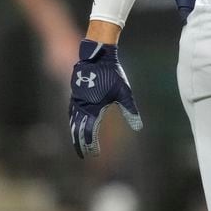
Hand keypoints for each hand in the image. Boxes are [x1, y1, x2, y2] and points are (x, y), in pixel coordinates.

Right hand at [69, 40, 141, 158]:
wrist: (98, 55)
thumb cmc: (112, 73)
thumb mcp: (124, 92)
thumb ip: (130, 110)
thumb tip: (138, 127)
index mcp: (93, 108)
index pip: (90, 132)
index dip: (91, 144)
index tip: (94, 154)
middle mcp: (82, 105)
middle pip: (79, 129)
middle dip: (80, 143)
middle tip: (83, 154)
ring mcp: (77, 99)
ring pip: (73, 120)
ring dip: (75, 133)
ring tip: (77, 142)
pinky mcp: (75, 92)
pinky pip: (71, 110)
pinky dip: (72, 119)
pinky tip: (73, 122)